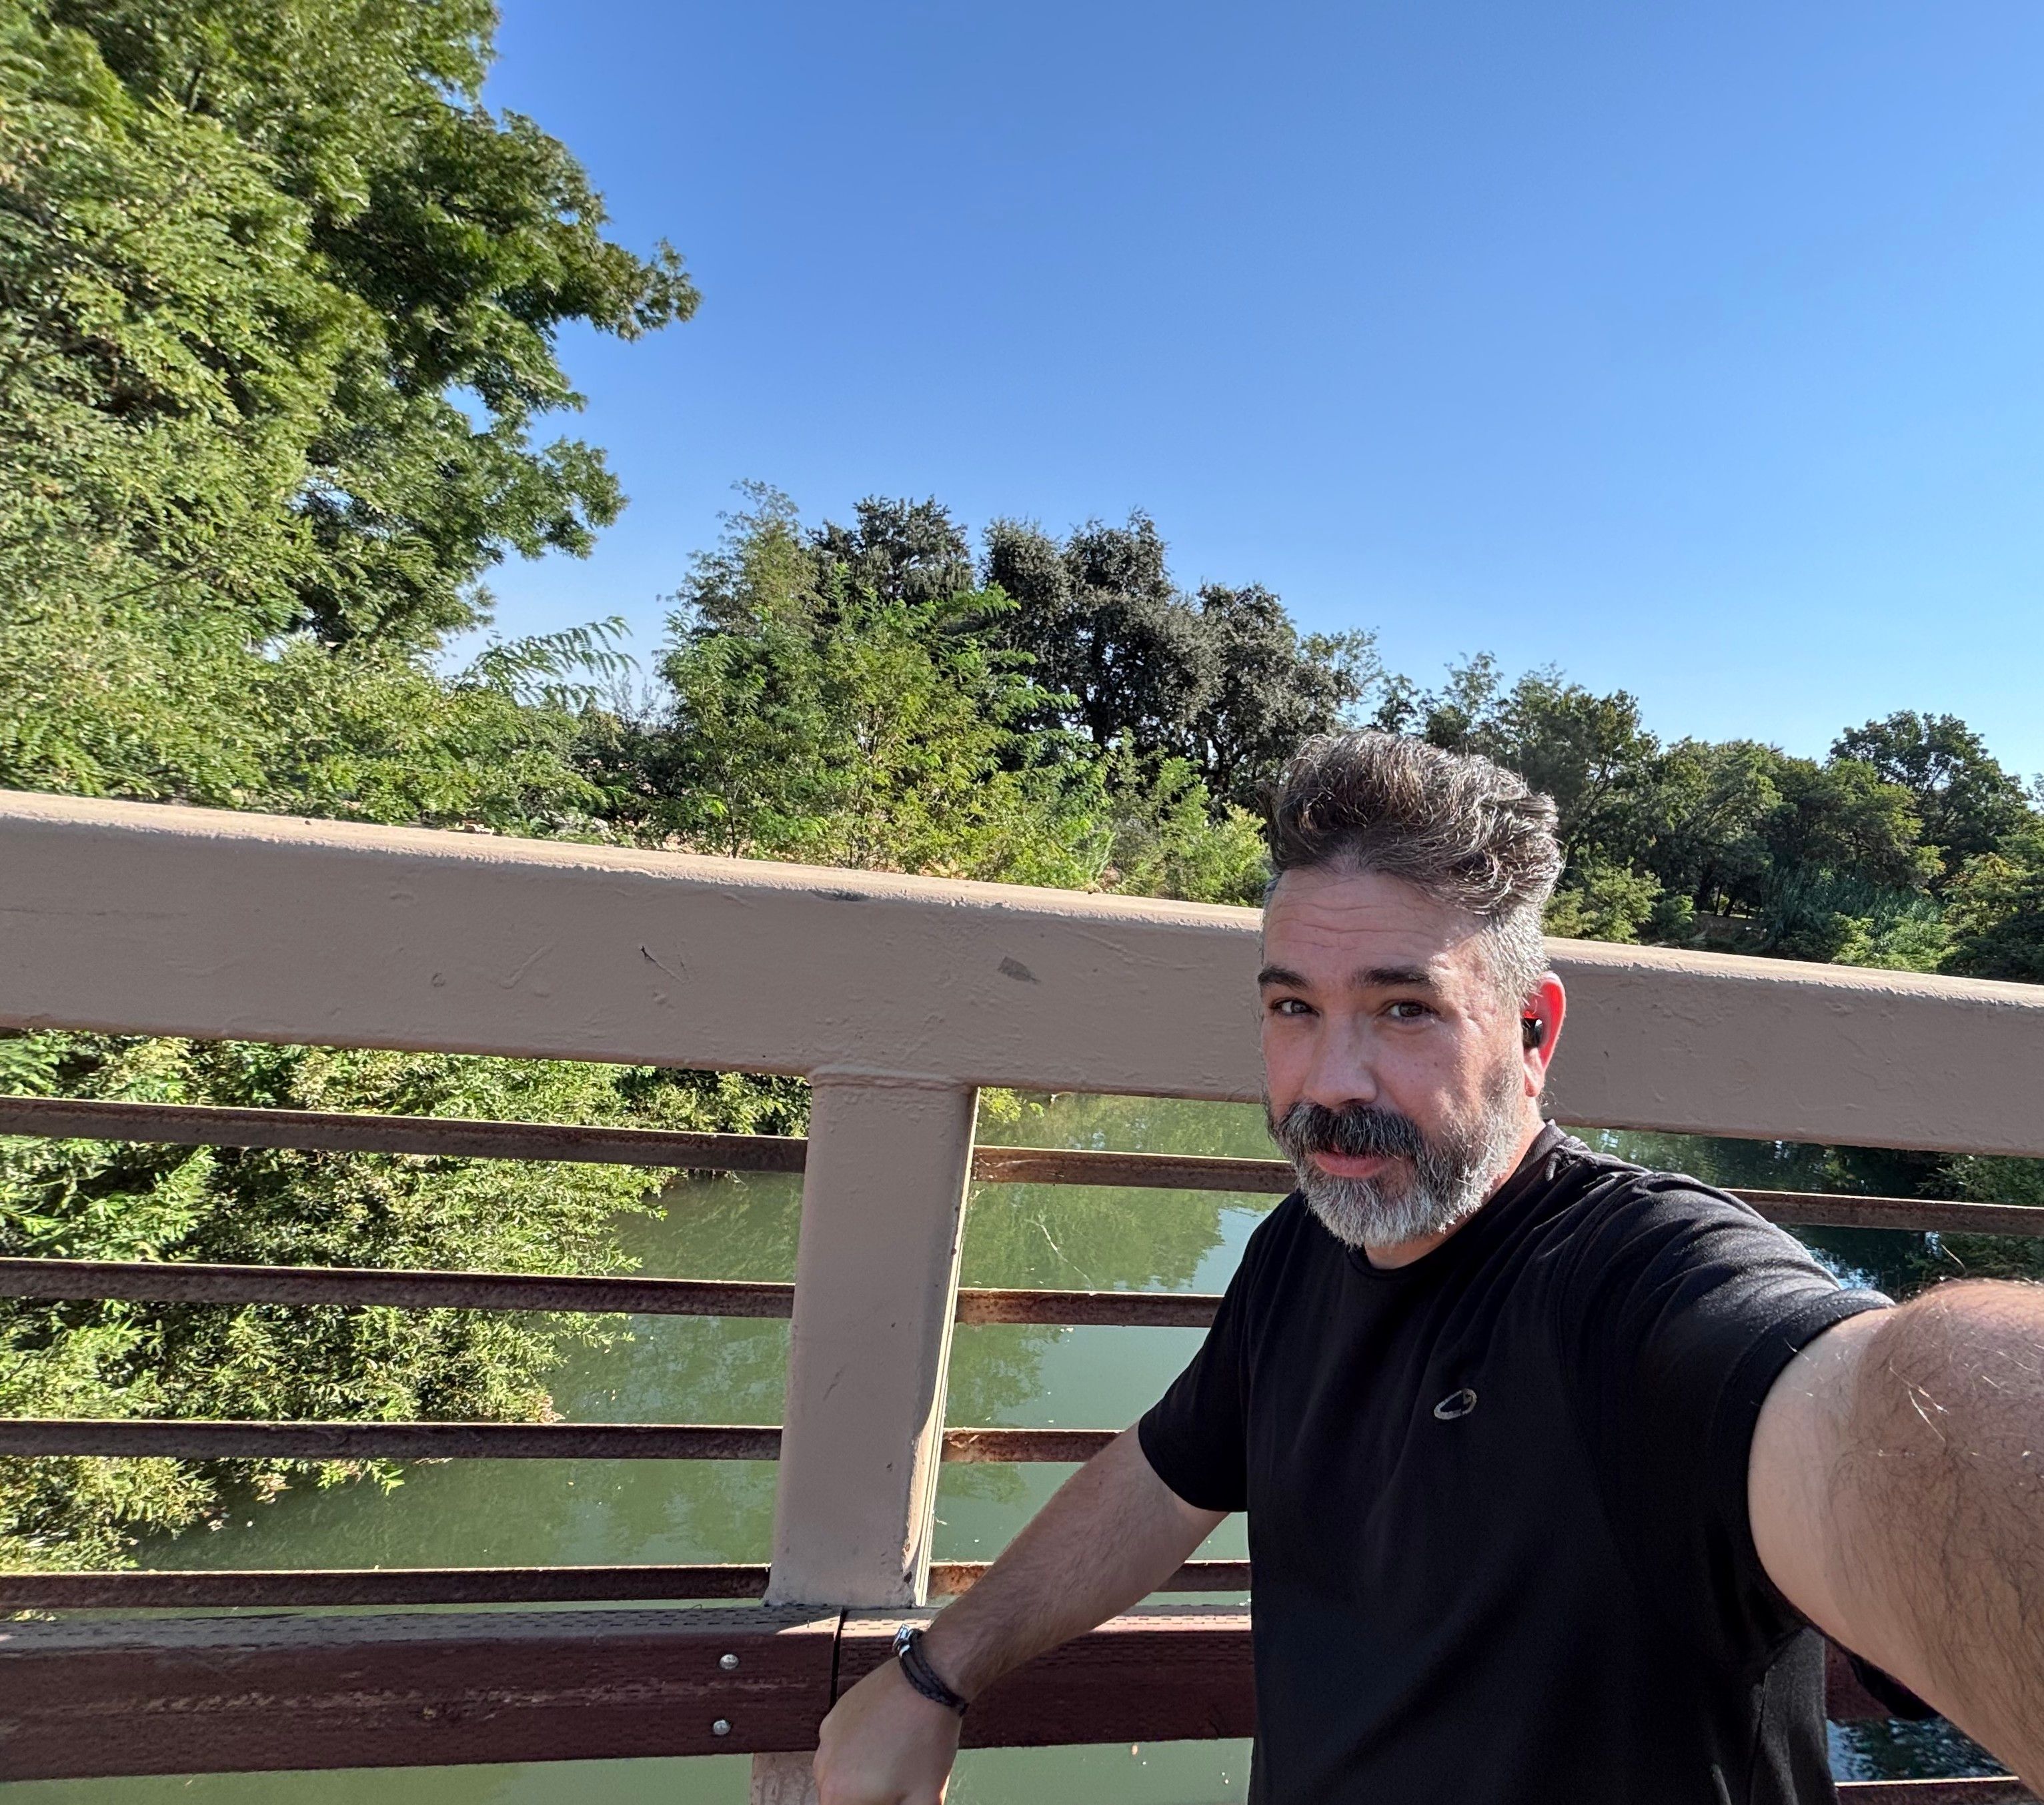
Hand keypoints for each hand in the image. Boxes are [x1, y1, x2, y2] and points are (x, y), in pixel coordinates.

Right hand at [813, 1655, 963, 1804]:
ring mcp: (827, 1739)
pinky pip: (841, 1745)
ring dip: (859, 1775)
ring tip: (893, 1762)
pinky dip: (857, 1749)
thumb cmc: (926, 1738)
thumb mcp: (925, 1800)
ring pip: (839, 1772)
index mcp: (839, 1795)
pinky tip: (885, 1740)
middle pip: (841, 1797)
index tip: (891, 1798)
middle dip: (866, 1795)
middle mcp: (825, 1767)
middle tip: (895, 1784)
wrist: (927, 1683)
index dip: (877, 1803)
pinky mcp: (835, 1716)